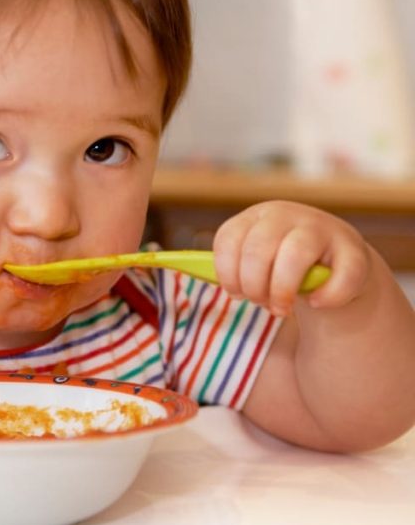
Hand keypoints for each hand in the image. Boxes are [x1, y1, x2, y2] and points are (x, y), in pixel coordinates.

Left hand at [212, 200, 369, 316]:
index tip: (235, 293)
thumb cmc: (282, 265)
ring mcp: (322, 229)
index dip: (227, 273)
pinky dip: (326, 297)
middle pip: (258, 250)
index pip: (228, 238)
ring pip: (294, 257)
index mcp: (256, 216)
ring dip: (282, 292)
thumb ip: (229, 264)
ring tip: (281, 309)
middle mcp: (287, 215)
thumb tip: (170, 263)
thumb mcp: (254, 258)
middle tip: (260, 303)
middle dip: (253, 286)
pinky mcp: (354, 252)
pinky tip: (317, 303)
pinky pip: (338, 277)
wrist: (336, 265)